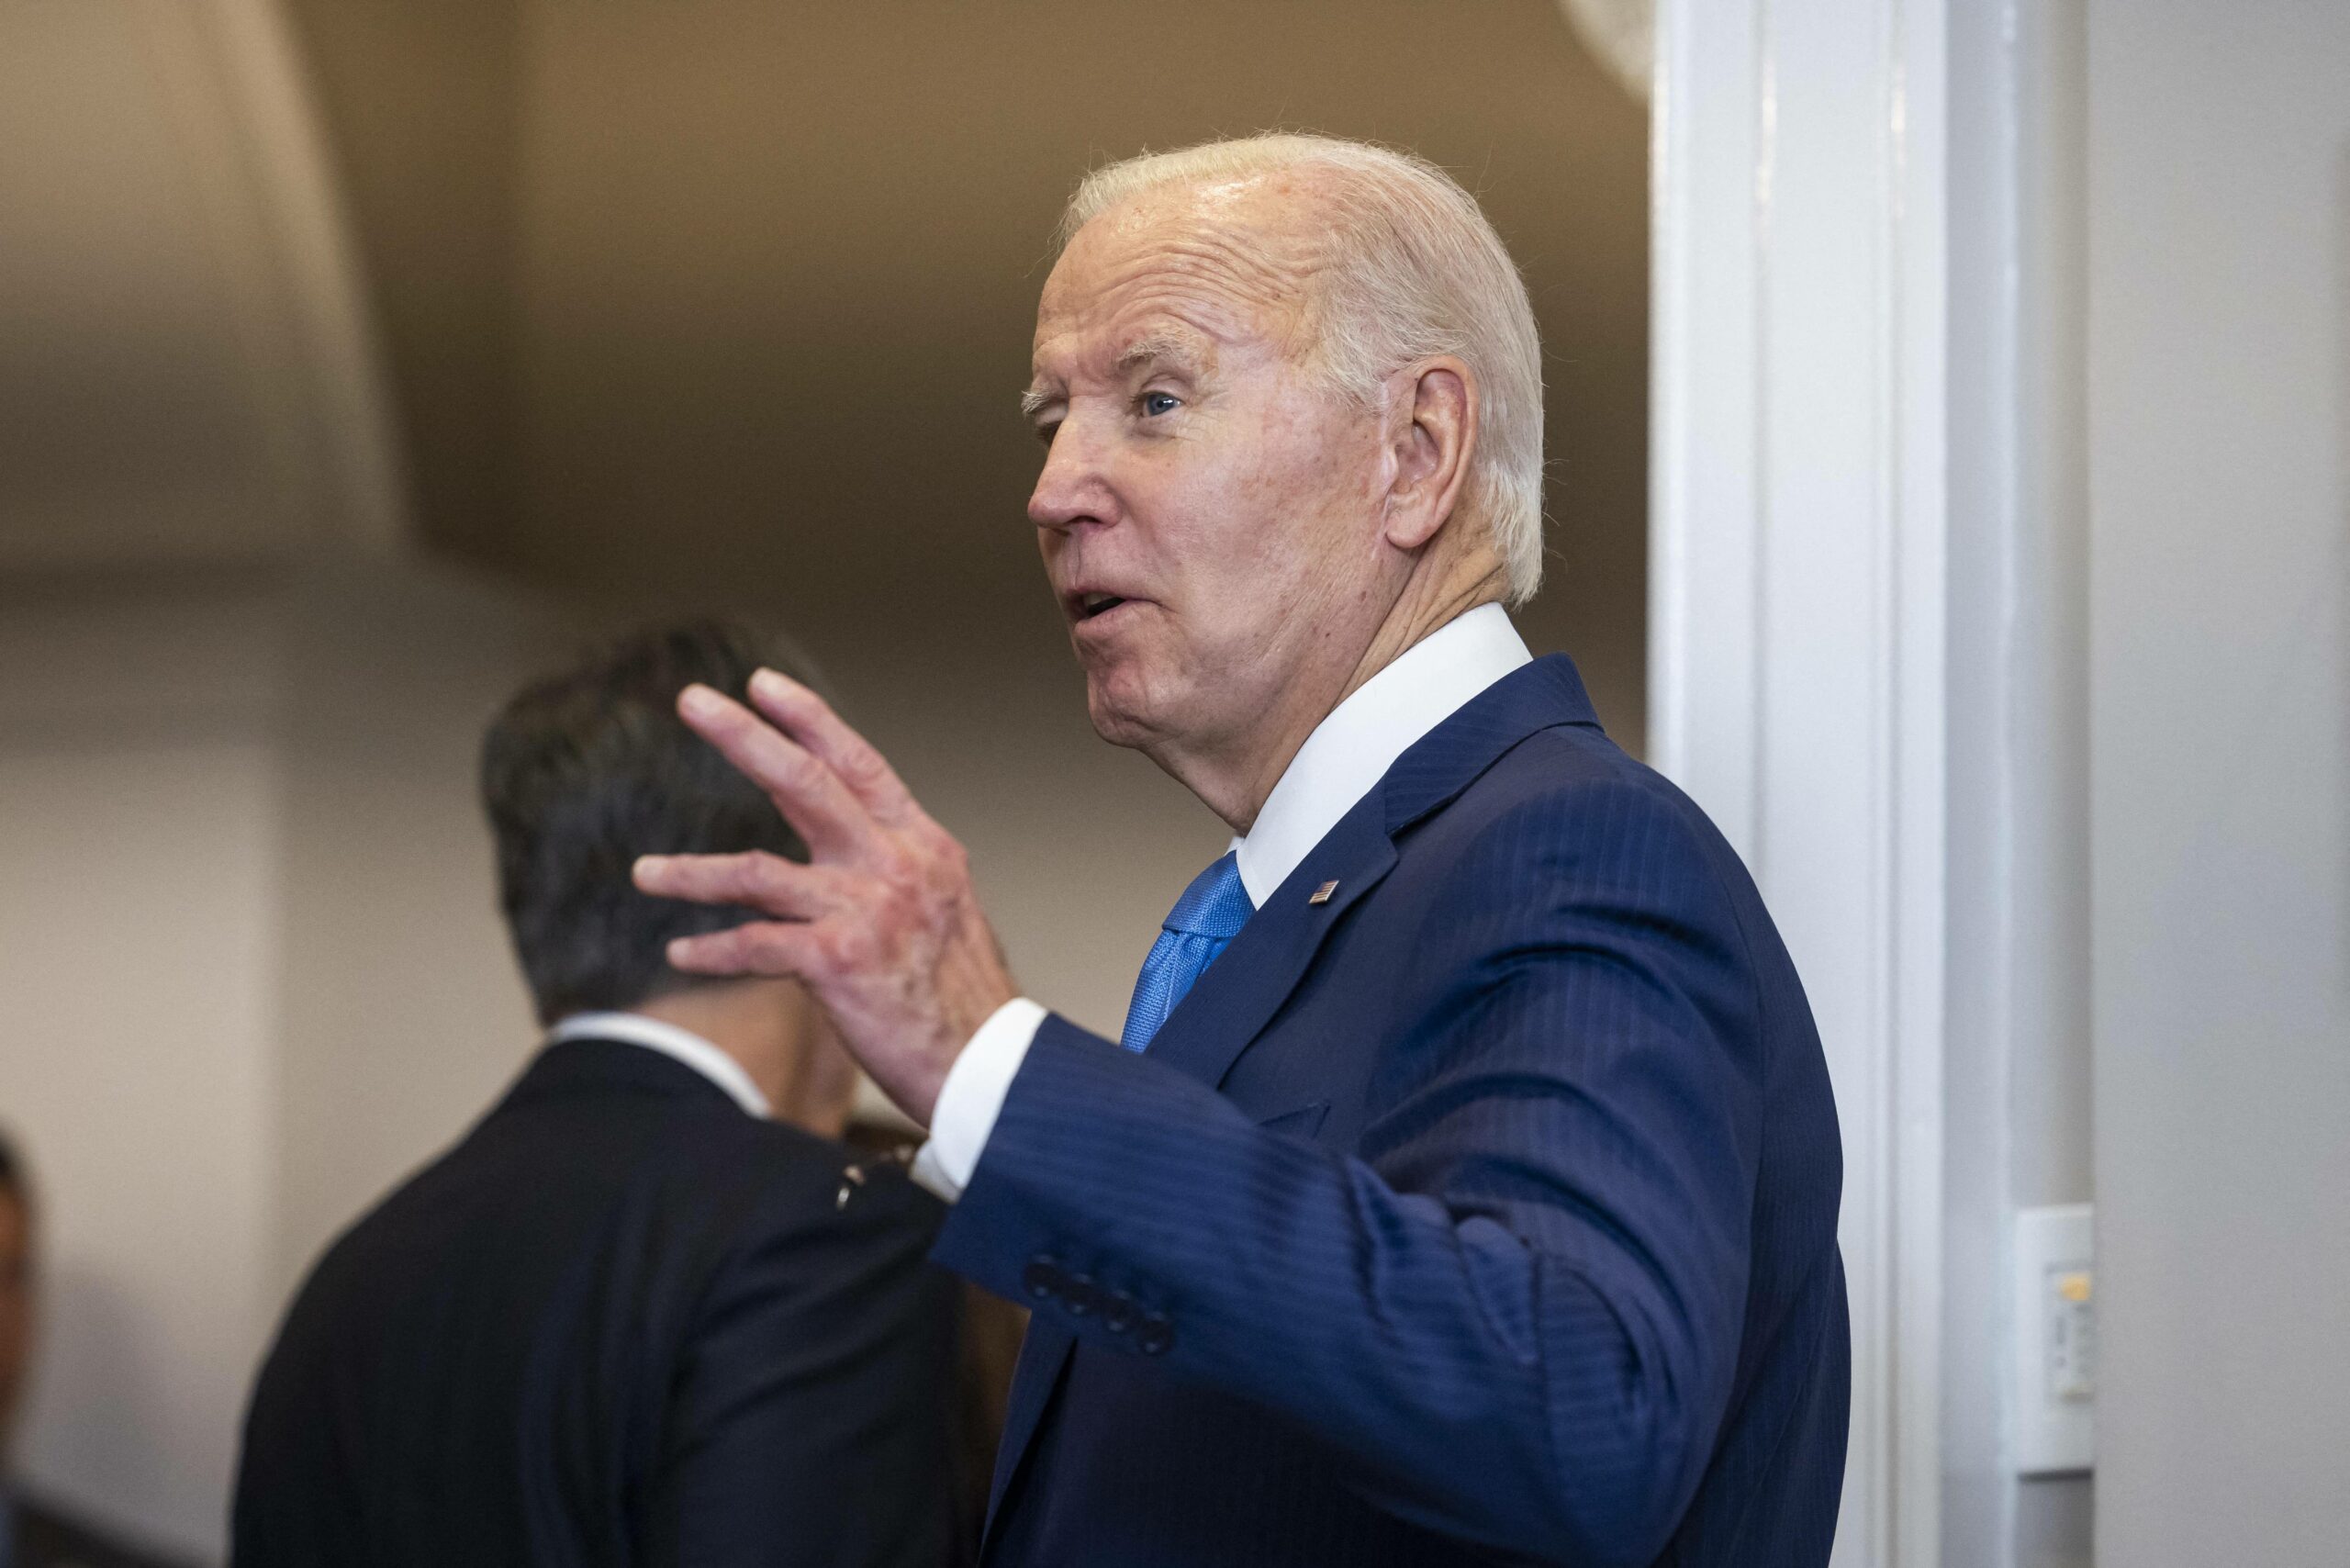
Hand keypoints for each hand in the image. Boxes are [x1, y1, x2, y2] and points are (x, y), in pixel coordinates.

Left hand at [632, 670, 1015, 1125]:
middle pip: (807, 782)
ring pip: (757, 871)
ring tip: (643, 872)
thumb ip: (898, 871)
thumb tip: (856, 849)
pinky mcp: (837, 961)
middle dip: (743, 736)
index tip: (761, 685)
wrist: (990, 1067)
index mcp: (922, 846)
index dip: (808, 720)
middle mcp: (895, 865)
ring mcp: (866, 909)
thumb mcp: (945, 910)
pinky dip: (712, 947)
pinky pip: (753, 945)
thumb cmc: (961, 999)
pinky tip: (683, 951)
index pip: (858, 764)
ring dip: (691, 873)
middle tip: (694, 701)